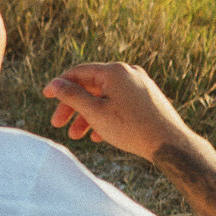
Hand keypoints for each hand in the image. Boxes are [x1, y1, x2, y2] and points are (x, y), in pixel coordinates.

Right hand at [42, 62, 189, 161]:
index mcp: (114, 71)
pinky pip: (119, 103)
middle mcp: (128, 73)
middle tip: (58, 124)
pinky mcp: (147, 98)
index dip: (59, 85)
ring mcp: (140, 85)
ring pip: (105, 97)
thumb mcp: (94, 112)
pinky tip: (98, 135)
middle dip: (73, 107)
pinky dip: (105, 115)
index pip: (79, 72)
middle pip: (91, 86)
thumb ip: (72, 96)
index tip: (45, 96)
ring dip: (88, 115)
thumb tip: (55, 84)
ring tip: (78, 136)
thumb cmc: (131, 127)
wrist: (170, 143)